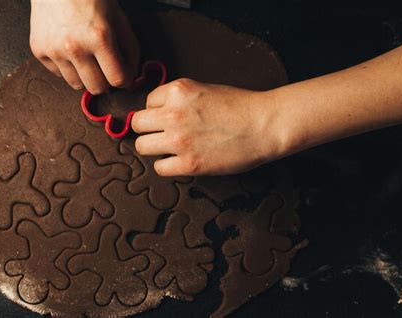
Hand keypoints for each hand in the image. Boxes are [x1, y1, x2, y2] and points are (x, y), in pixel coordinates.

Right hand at [29, 0, 138, 93]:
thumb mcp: (119, 20)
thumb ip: (130, 51)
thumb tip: (131, 79)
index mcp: (99, 38)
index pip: (117, 79)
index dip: (124, 80)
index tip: (123, 76)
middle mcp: (75, 47)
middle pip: (97, 88)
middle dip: (106, 83)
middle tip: (105, 69)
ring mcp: (54, 50)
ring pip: (76, 85)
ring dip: (85, 77)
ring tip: (87, 58)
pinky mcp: (39, 50)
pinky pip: (58, 74)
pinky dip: (67, 67)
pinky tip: (69, 50)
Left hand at [131, 79, 285, 175]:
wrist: (264, 125)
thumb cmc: (241, 106)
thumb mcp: (204, 89)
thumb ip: (179, 98)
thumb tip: (159, 111)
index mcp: (178, 91)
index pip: (147, 102)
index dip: (158, 111)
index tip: (168, 117)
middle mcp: (173, 114)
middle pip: (137, 124)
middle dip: (148, 129)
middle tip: (161, 133)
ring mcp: (179, 140)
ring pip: (142, 146)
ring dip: (153, 147)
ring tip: (168, 148)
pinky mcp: (189, 164)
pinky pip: (159, 167)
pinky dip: (167, 165)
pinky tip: (179, 160)